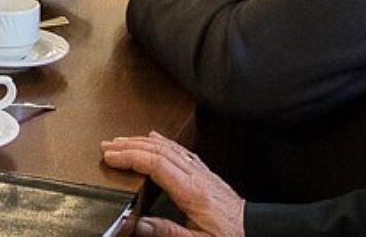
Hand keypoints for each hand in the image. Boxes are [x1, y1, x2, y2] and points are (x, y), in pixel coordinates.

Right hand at [100, 132, 245, 236]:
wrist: (258, 232)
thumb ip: (167, 232)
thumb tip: (137, 224)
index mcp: (192, 191)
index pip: (156, 164)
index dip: (130, 157)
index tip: (110, 156)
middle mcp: (197, 176)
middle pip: (159, 150)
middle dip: (130, 145)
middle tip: (107, 145)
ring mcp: (202, 172)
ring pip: (169, 147)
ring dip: (142, 141)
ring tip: (122, 140)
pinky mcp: (206, 175)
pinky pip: (181, 150)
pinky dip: (163, 142)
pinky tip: (155, 139)